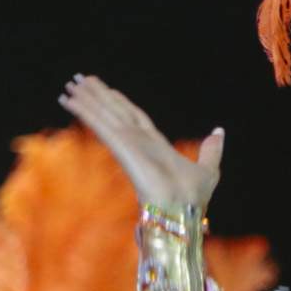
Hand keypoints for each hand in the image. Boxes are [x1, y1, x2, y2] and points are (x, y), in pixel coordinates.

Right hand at [60, 75, 224, 211]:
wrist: (183, 210)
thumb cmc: (194, 198)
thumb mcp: (208, 169)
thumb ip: (211, 150)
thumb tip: (219, 132)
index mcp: (155, 145)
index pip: (133, 116)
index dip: (118, 101)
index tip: (106, 89)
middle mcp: (138, 142)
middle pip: (114, 111)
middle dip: (98, 96)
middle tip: (79, 79)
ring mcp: (128, 143)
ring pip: (104, 115)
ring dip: (87, 99)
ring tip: (71, 84)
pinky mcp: (121, 148)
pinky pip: (101, 125)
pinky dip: (86, 111)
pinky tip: (71, 101)